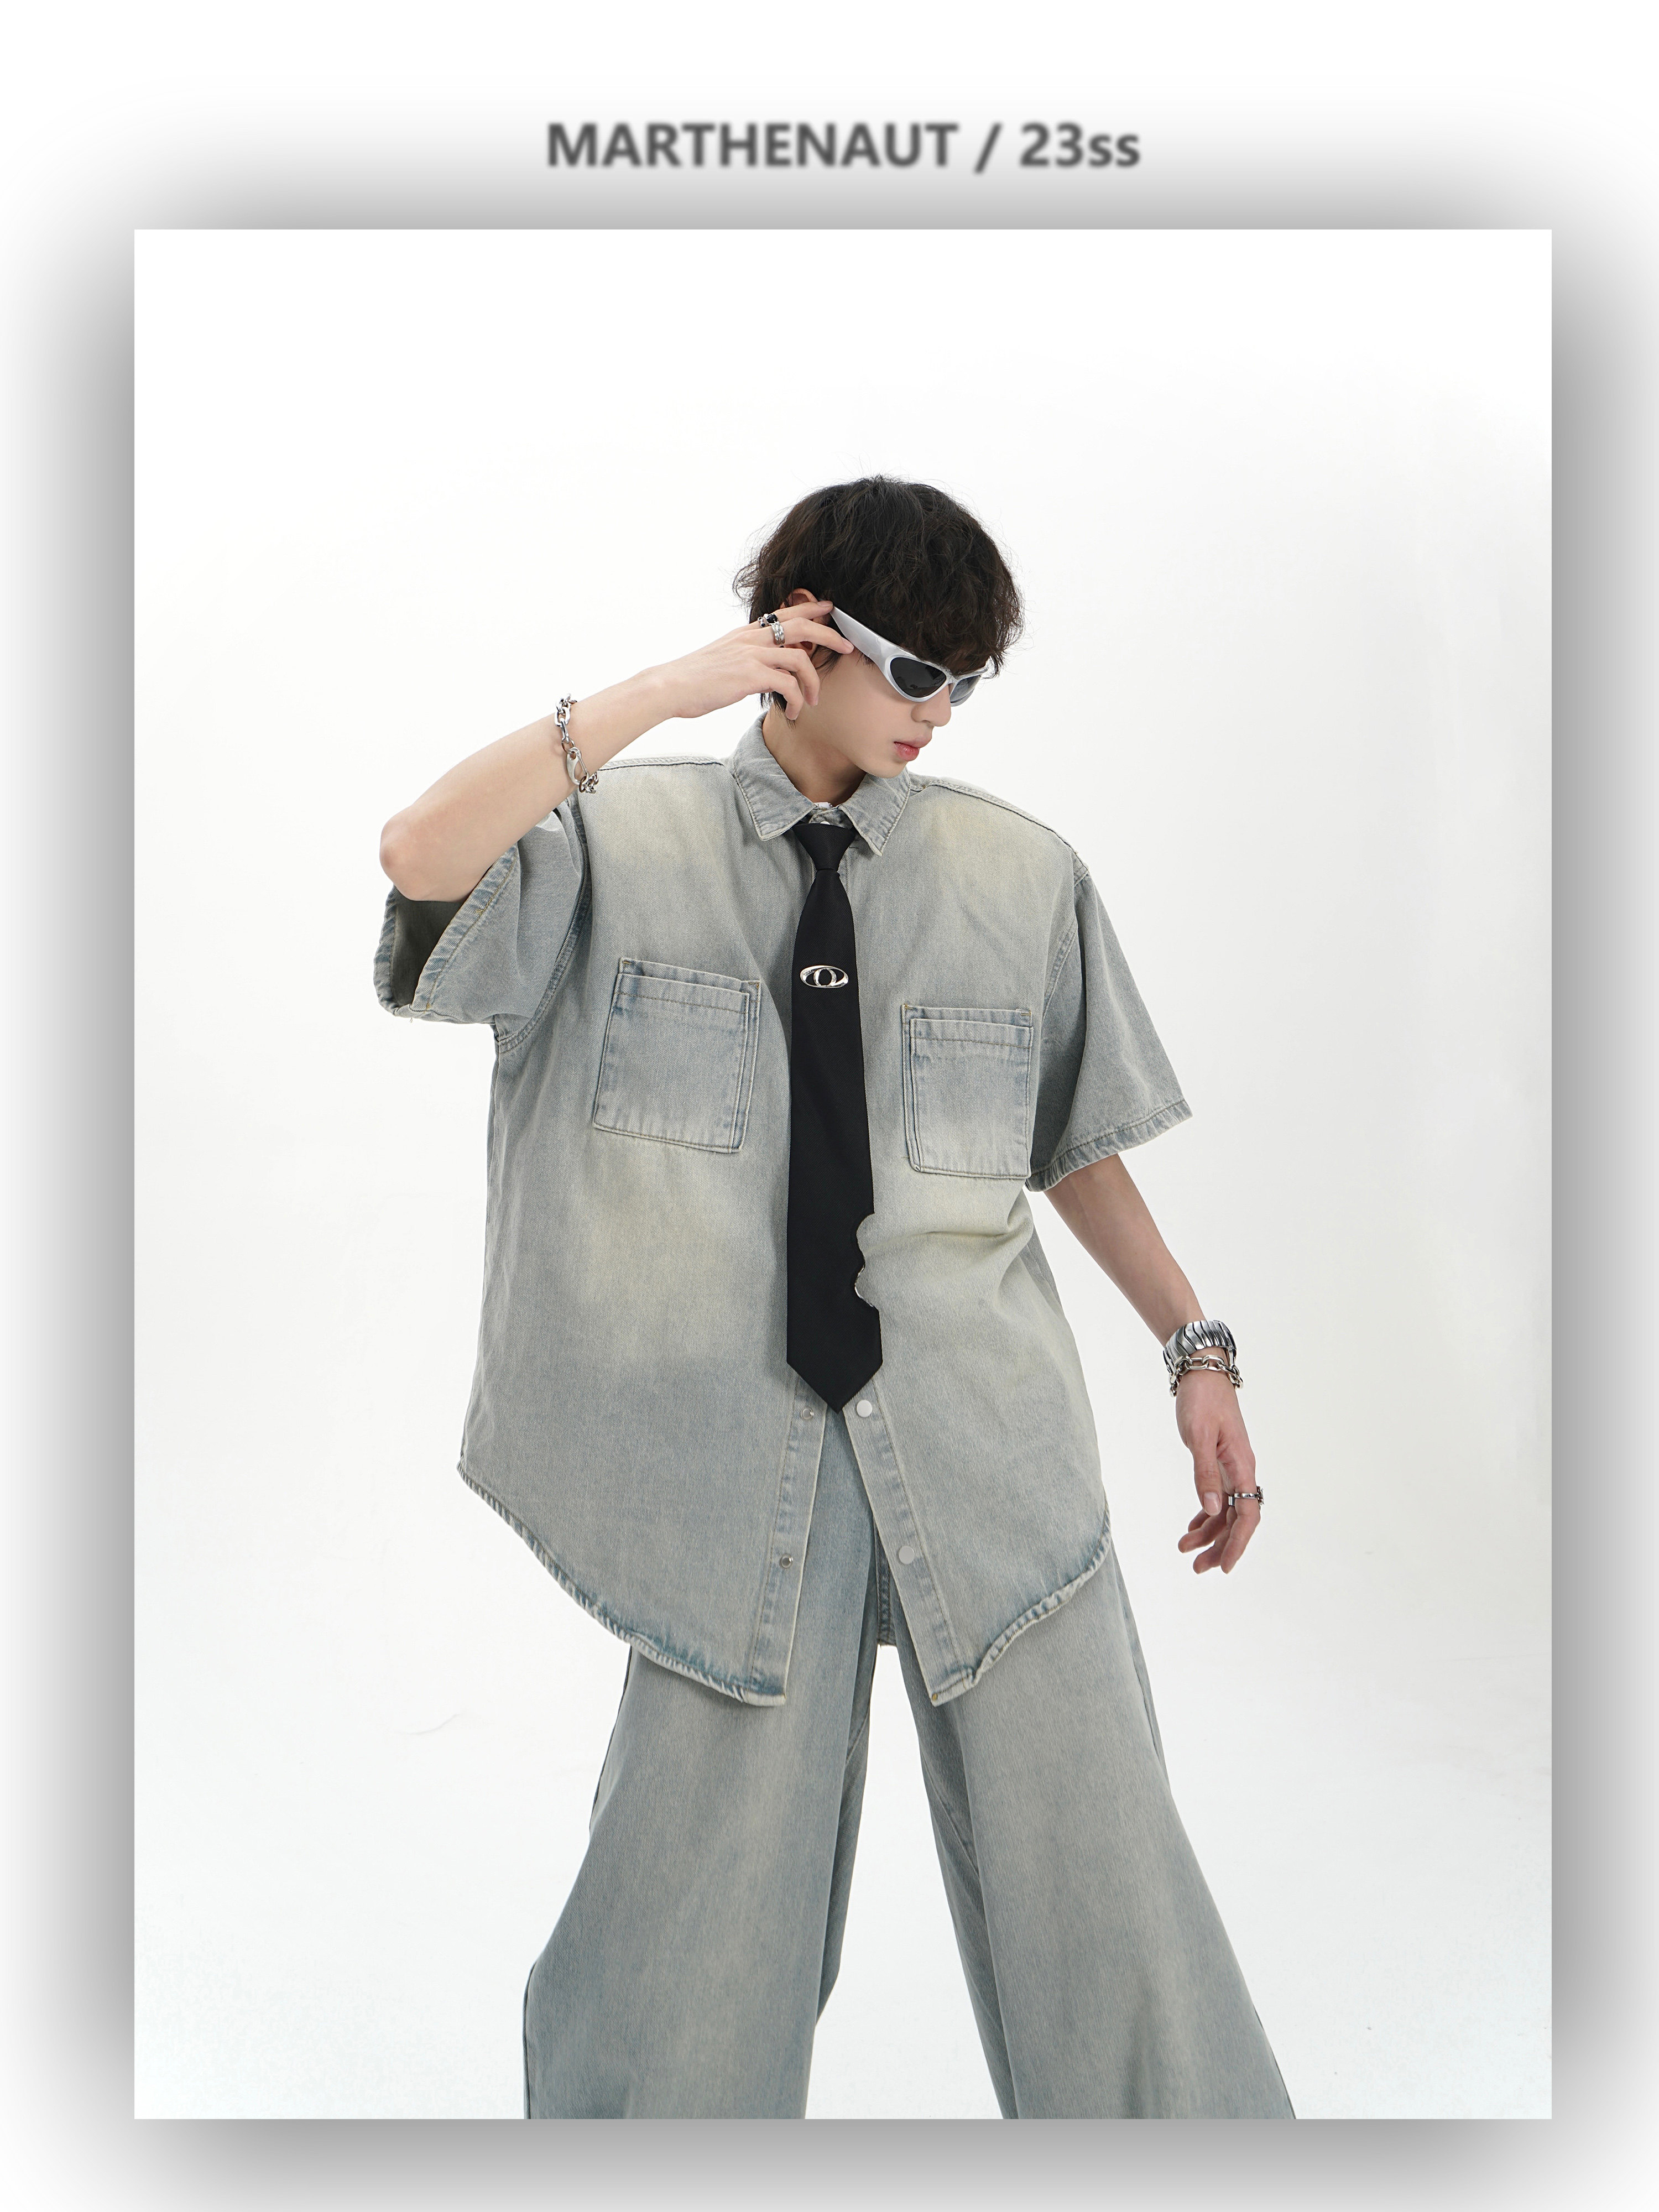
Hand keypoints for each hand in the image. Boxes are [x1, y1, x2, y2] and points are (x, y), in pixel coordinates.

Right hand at [653, 599, 853, 723]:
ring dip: (814, 682)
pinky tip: (793, 712)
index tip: (830, 609)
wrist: (669, 686)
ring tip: (813, 701)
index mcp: (746, 633)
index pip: (785, 612)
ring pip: (801, 659)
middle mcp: (752, 638)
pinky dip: (797, 701)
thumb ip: (745, 655)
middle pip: (802, 626)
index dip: (811, 608)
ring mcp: (752, 655)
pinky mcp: (750, 675)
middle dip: (830, 635)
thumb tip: (760, 667)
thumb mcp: (722, 657)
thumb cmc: (693, 678)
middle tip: (847, 646)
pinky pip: (789, 685)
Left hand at [1173, 1370, 1260, 1574]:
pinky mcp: (1219, 1462)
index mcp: (1241, 1466)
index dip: (1237, 1544)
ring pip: (1225, 1511)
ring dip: (1209, 1534)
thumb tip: (1210, 1510)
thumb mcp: (1199, 1436)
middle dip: (1219, 1546)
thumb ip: (1204, 1473)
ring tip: (1186, 1551)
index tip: (1223, 1567)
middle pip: (1236, 1520)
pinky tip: (1192, 1528)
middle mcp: (1240, 1471)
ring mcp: (1230, 1468)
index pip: (1247, 1515)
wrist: (1202, 1372)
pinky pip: (1217, 1497)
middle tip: (1197, 1568)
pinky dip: (1205, 1515)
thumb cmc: (1202, 1400)